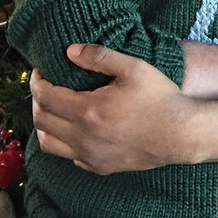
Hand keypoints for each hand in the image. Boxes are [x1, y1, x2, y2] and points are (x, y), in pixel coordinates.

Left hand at [31, 44, 186, 172]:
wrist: (180, 134)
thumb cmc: (159, 98)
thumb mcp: (133, 68)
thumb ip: (99, 57)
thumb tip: (70, 50)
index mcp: (87, 111)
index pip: (45, 97)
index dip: (37, 82)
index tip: (40, 72)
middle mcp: (82, 137)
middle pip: (42, 121)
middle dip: (37, 101)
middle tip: (45, 87)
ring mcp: (89, 156)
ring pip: (49, 144)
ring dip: (45, 124)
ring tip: (53, 109)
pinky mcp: (100, 167)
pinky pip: (69, 156)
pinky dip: (63, 141)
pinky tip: (76, 128)